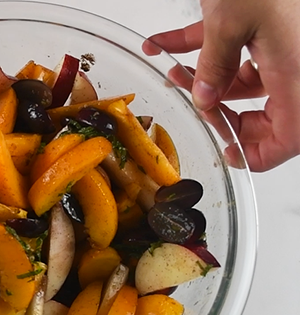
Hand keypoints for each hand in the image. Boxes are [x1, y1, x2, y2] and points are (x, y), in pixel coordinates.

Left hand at [143, 0, 299, 171]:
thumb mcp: (231, 23)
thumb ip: (215, 68)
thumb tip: (204, 99)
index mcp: (296, 77)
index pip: (286, 139)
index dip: (257, 154)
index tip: (227, 151)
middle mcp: (294, 67)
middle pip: (265, 114)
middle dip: (222, 112)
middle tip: (197, 108)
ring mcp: (282, 47)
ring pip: (245, 81)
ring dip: (204, 79)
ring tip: (173, 72)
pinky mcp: (268, 29)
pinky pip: (237, 51)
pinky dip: (201, 50)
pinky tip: (164, 45)